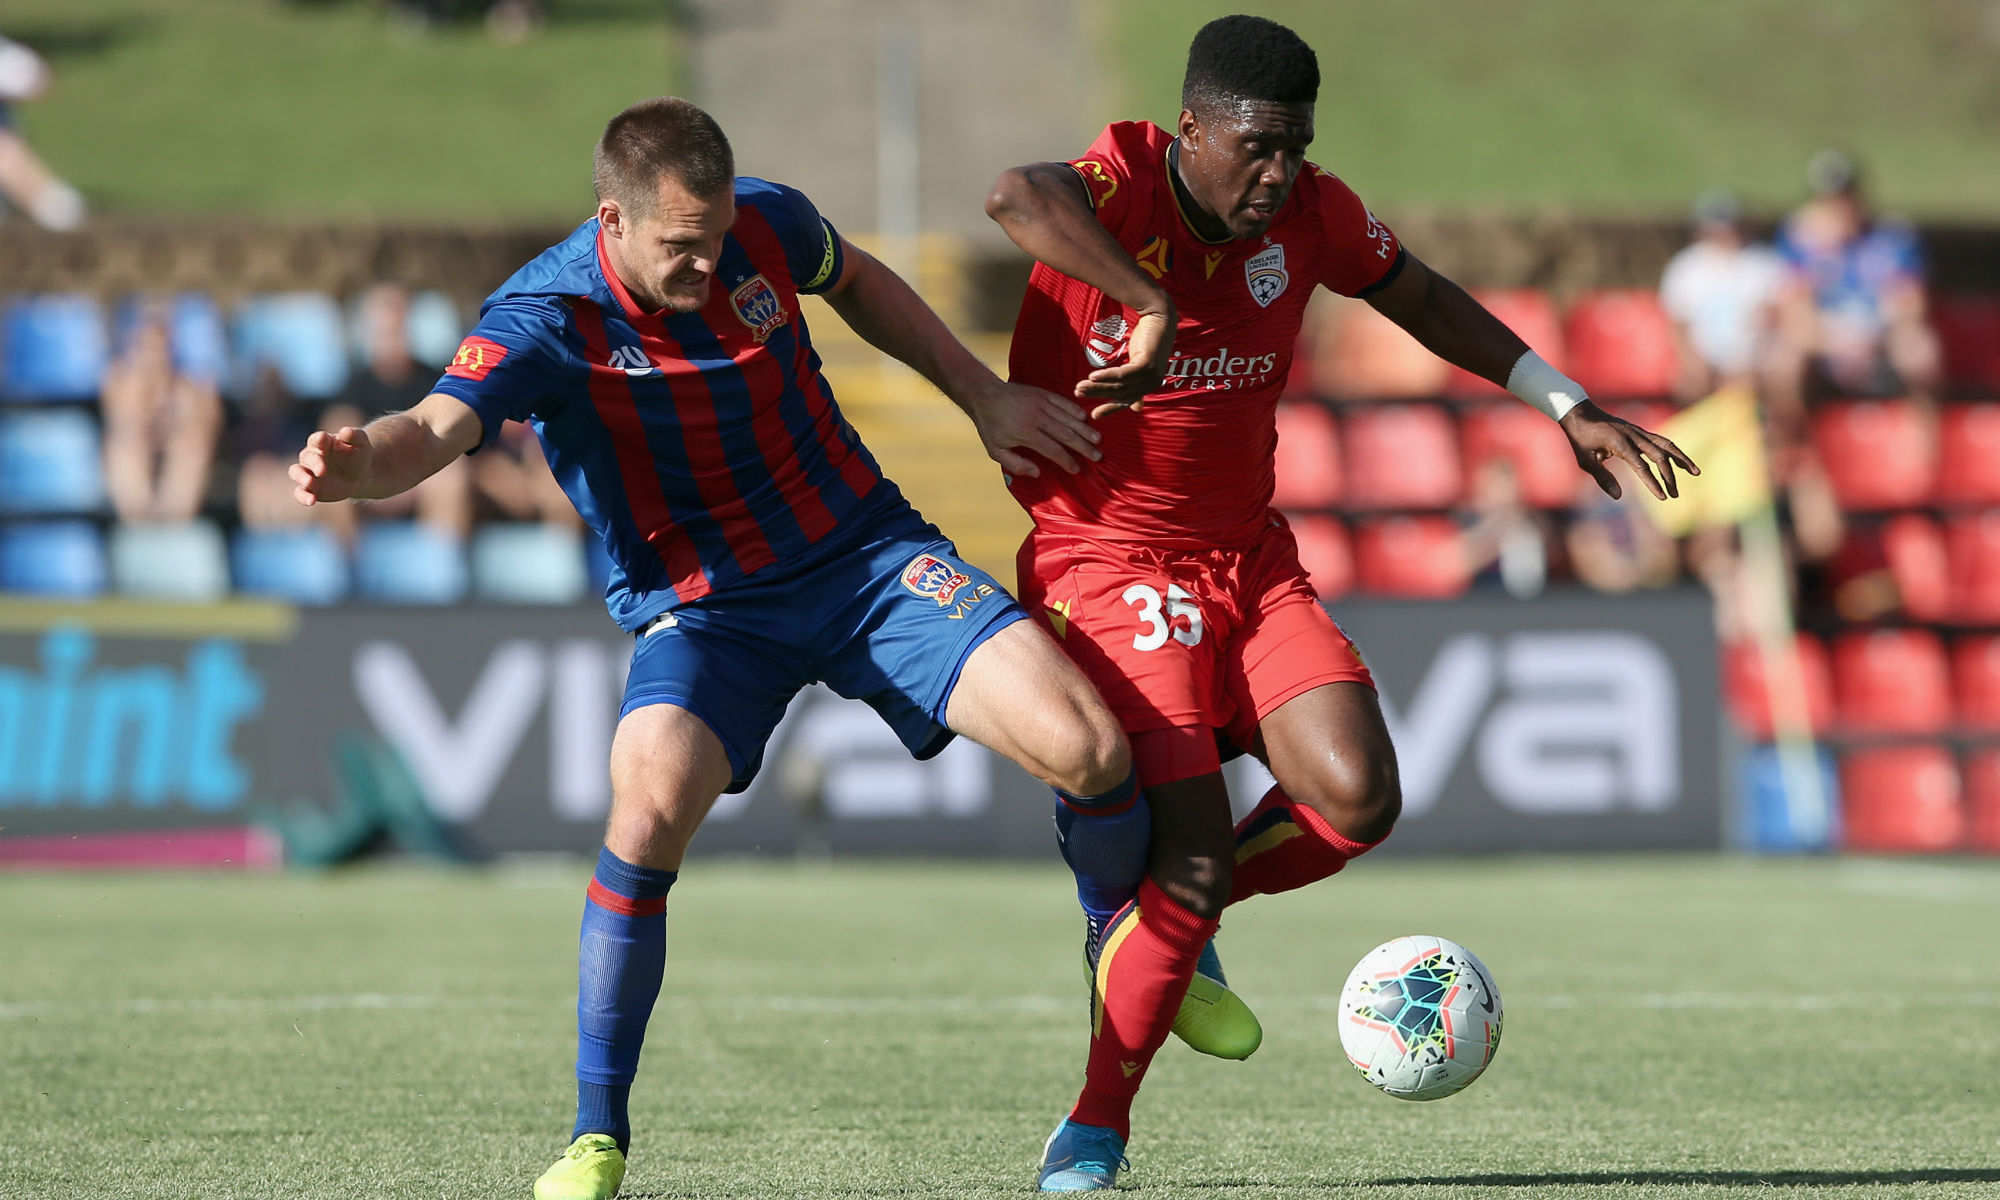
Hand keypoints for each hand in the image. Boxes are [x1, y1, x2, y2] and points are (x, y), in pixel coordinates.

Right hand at [289, 426, 372, 505]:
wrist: (359, 475)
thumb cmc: (358, 455)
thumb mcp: (361, 444)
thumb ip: (354, 436)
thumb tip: (346, 431)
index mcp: (322, 442)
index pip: (316, 439)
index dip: (318, 439)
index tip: (322, 439)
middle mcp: (312, 456)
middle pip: (307, 457)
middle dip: (314, 463)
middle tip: (322, 471)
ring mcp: (308, 472)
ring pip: (296, 472)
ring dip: (301, 478)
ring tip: (310, 484)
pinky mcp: (309, 488)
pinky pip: (300, 492)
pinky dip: (303, 496)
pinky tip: (311, 501)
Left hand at [966, 380, 1102, 477]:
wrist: (985, 395)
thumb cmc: (990, 425)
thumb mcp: (995, 450)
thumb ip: (1016, 464)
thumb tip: (1037, 473)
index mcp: (1026, 433)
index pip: (1053, 450)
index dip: (1066, 461)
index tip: (1076, 469)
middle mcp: (1037, 418)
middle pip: (1066, 434)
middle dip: (1083, 447)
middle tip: (1097, 456)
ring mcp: (1041, 404)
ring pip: (1068, 418)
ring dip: (1084, 430)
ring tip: (1097, 440)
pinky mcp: (1042, 393)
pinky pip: (1063, 402)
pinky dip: (1075, 410)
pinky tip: (1085, 419)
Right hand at [1075, 308, 1173, 417]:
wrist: (1158, 317)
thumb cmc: (1147, 339)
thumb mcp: (1139, 365)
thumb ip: (1136, 385)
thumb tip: (1137, 409)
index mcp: (1149, 385)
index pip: (1126, 400)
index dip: (1110, 408)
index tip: (1093, 415)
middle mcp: (1152, 383)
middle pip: (1119, 392)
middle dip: (1097, 394)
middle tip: (1078, 393)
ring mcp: (1151, 374)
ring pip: (1119, 384)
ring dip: (1097, 386)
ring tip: (1080, 386)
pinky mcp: (1147, 364)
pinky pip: (1123, 374)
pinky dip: (1107, 376)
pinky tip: (1093, 376)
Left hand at [1559, 401, 1699, 499]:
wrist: (1580, 413)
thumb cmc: (1580, 439)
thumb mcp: (1586, 461)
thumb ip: (1603, 478)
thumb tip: (1618, 497)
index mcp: (1619, 443)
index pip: (1642, 467)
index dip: (1653, 483)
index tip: (1663, 497)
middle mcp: (1633, 436)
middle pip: (1659, 456)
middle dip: (1669, 476)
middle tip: (1675, 494)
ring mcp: (1638, 432)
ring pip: (1666, 444)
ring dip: (1682, 459)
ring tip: (1696, 472)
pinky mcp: (1640, 431)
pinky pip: (1661, 440)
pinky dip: (1673, 450)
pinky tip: (1681, 461)